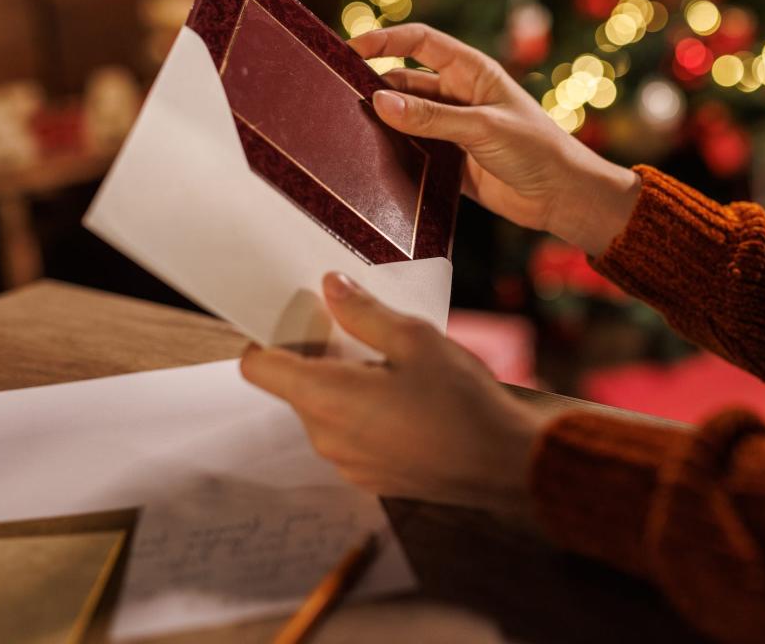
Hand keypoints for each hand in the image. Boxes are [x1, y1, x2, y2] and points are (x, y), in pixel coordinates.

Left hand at [240, 273, 549, 514]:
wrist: (506, 465)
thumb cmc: (461, 399)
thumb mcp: (415, 339)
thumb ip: (363, 312)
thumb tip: (329, 286)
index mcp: (325, 398)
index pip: (258, 367)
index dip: (269, 339)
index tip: (302, 322)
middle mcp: (325, 437)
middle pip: (295, 388)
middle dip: (318, 359)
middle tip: (365, 337)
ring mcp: (347, 465)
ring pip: (324, 413)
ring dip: (344, 389)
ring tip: (394, 372)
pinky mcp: (371, 479)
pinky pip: (349, 438)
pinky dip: (363, 417)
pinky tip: (408, 406)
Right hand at [349, 24, 640, 256]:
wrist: (560, 197)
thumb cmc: (536, 150)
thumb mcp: (481, 127)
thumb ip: (431, 117)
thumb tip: (380, 102)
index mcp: (472, 73)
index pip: (422, 43)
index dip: (387, 41)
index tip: (353, 48)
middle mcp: (459, 97)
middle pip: (406, 82)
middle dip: (376, 86)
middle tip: (342, 98)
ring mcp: (452, 130)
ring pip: (406, 120)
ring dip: (384, 123)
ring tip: (350, 128)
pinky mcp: (450, 163)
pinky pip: (414, 153)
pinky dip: (395, 155)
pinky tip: (373, 160)